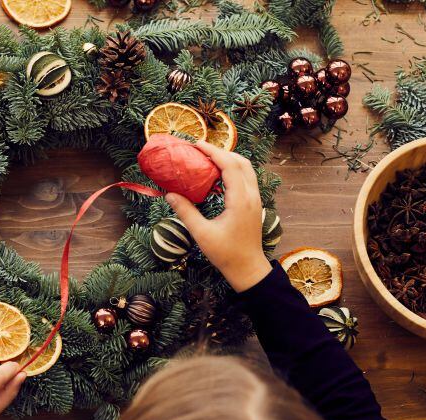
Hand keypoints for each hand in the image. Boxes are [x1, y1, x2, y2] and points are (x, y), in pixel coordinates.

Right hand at [164, 141, 271, 291]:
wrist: (247, 268)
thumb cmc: (225, 253)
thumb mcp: (201, 234)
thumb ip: (186, 212)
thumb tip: (169, 194)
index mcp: (240, 200)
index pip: (230, 166)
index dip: (214, 152)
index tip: (197, 145)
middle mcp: (252, 196)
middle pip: (242, 162)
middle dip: (221, 152)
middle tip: (200, 149)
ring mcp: (256, 199)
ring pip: (247, 169)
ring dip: (229, 160)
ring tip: (208, 159)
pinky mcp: (254, 204)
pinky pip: (246, 179)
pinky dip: (233, 170)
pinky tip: (217, 176)